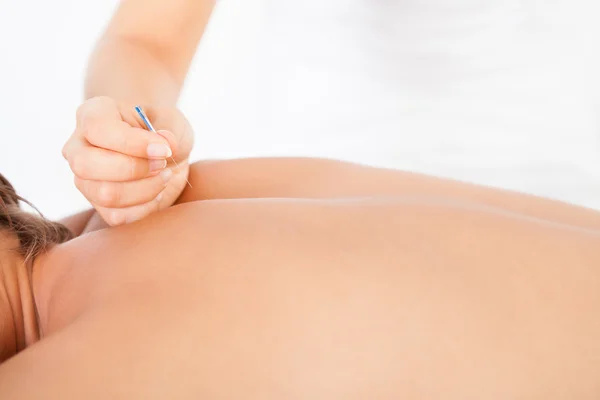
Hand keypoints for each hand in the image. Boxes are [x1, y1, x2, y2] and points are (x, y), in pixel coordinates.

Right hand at [62, 96, 193, 225]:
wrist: (164, 155)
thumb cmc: (165, 132)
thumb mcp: (174, 122)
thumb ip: (171, 131)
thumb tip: (165, 145)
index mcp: (92, 114)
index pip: (97, 128)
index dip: (133, 143)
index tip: (164, 149)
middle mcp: (78, 147)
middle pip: (86, 165)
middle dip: (134, 169)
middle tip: (162, 163)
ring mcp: (84, 180)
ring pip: (104, 194)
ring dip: (144, 189)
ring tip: (165, 176)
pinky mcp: (98, 205)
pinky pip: (116, 216)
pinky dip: (145, 208)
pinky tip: (156, 191)